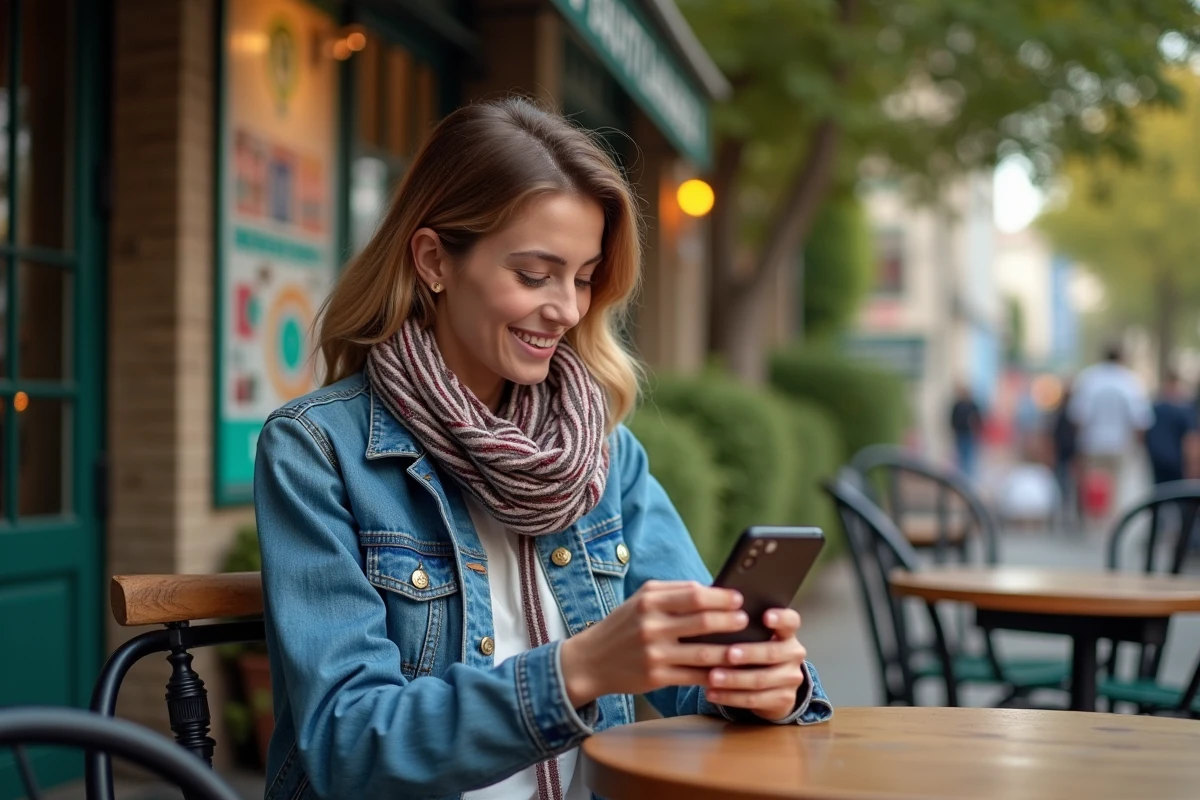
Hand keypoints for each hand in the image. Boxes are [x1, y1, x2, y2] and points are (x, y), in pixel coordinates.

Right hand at [559, 580, 748, 706]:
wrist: (591, 660)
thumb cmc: (624, 625)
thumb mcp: (641, 599)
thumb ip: (674, 591)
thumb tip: (712, 589)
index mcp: (649, 601)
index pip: (694, 595)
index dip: (721, 597)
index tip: (739, 598)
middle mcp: (651, 626)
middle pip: (703, 622)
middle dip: (731, 621)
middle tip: (747, 620)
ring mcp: (654, 653)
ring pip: (704, 653)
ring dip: (730, 651)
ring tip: (744, 647)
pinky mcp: (656, 677)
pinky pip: (694, 676)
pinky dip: (714, 674)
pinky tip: (728, 672)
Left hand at [705, 608, 807, 721]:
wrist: (775, 686)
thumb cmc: (756, 651)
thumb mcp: (757, 638)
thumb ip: (744, 629)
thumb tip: (714, 619)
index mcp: (787, 633)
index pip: (791, 621)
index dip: (780, 618)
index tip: (765, 616)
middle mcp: (794, 654)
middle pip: (772, 653)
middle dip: (749, 654)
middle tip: (728, 654)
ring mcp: (791, 678)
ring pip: (761, 680)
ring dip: (734, 679)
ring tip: (712, 677)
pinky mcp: (784, 700)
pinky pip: (754, 699)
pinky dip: (730, 697)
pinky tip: (712, 693)